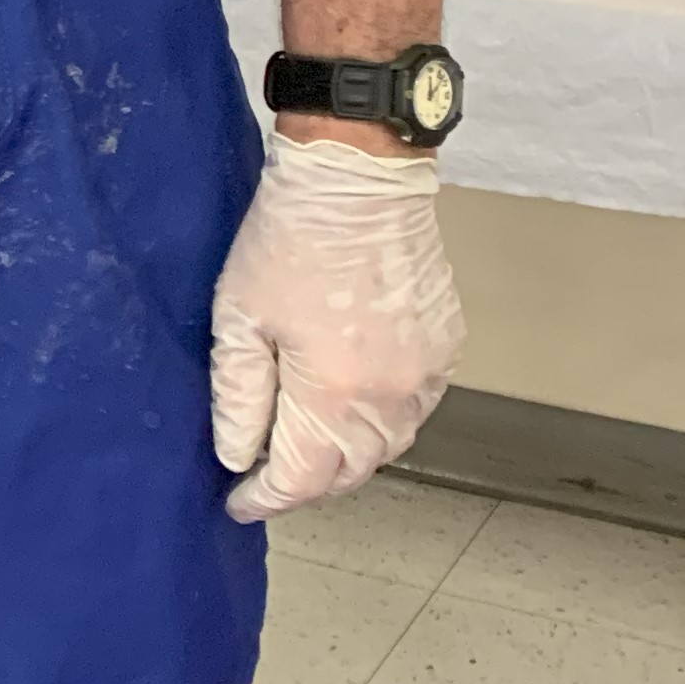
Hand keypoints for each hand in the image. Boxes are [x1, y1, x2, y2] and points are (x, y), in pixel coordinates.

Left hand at [208, 133, 463, 521]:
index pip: (302, 479)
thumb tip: (238, 457)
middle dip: (306, 484)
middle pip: (349, 471)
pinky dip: (381, 421)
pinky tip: (351, 404)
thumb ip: (239, 398)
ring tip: (306, 444)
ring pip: (387, 446)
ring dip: (346, 456)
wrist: (359, 180)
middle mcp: (391, 395)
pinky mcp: (446, 349)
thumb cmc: (289, 241)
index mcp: (335, 392)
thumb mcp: (239, 319)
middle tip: (267, 475)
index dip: (266, 499)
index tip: (239, 502)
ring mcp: (427, 374)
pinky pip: (414, 410)